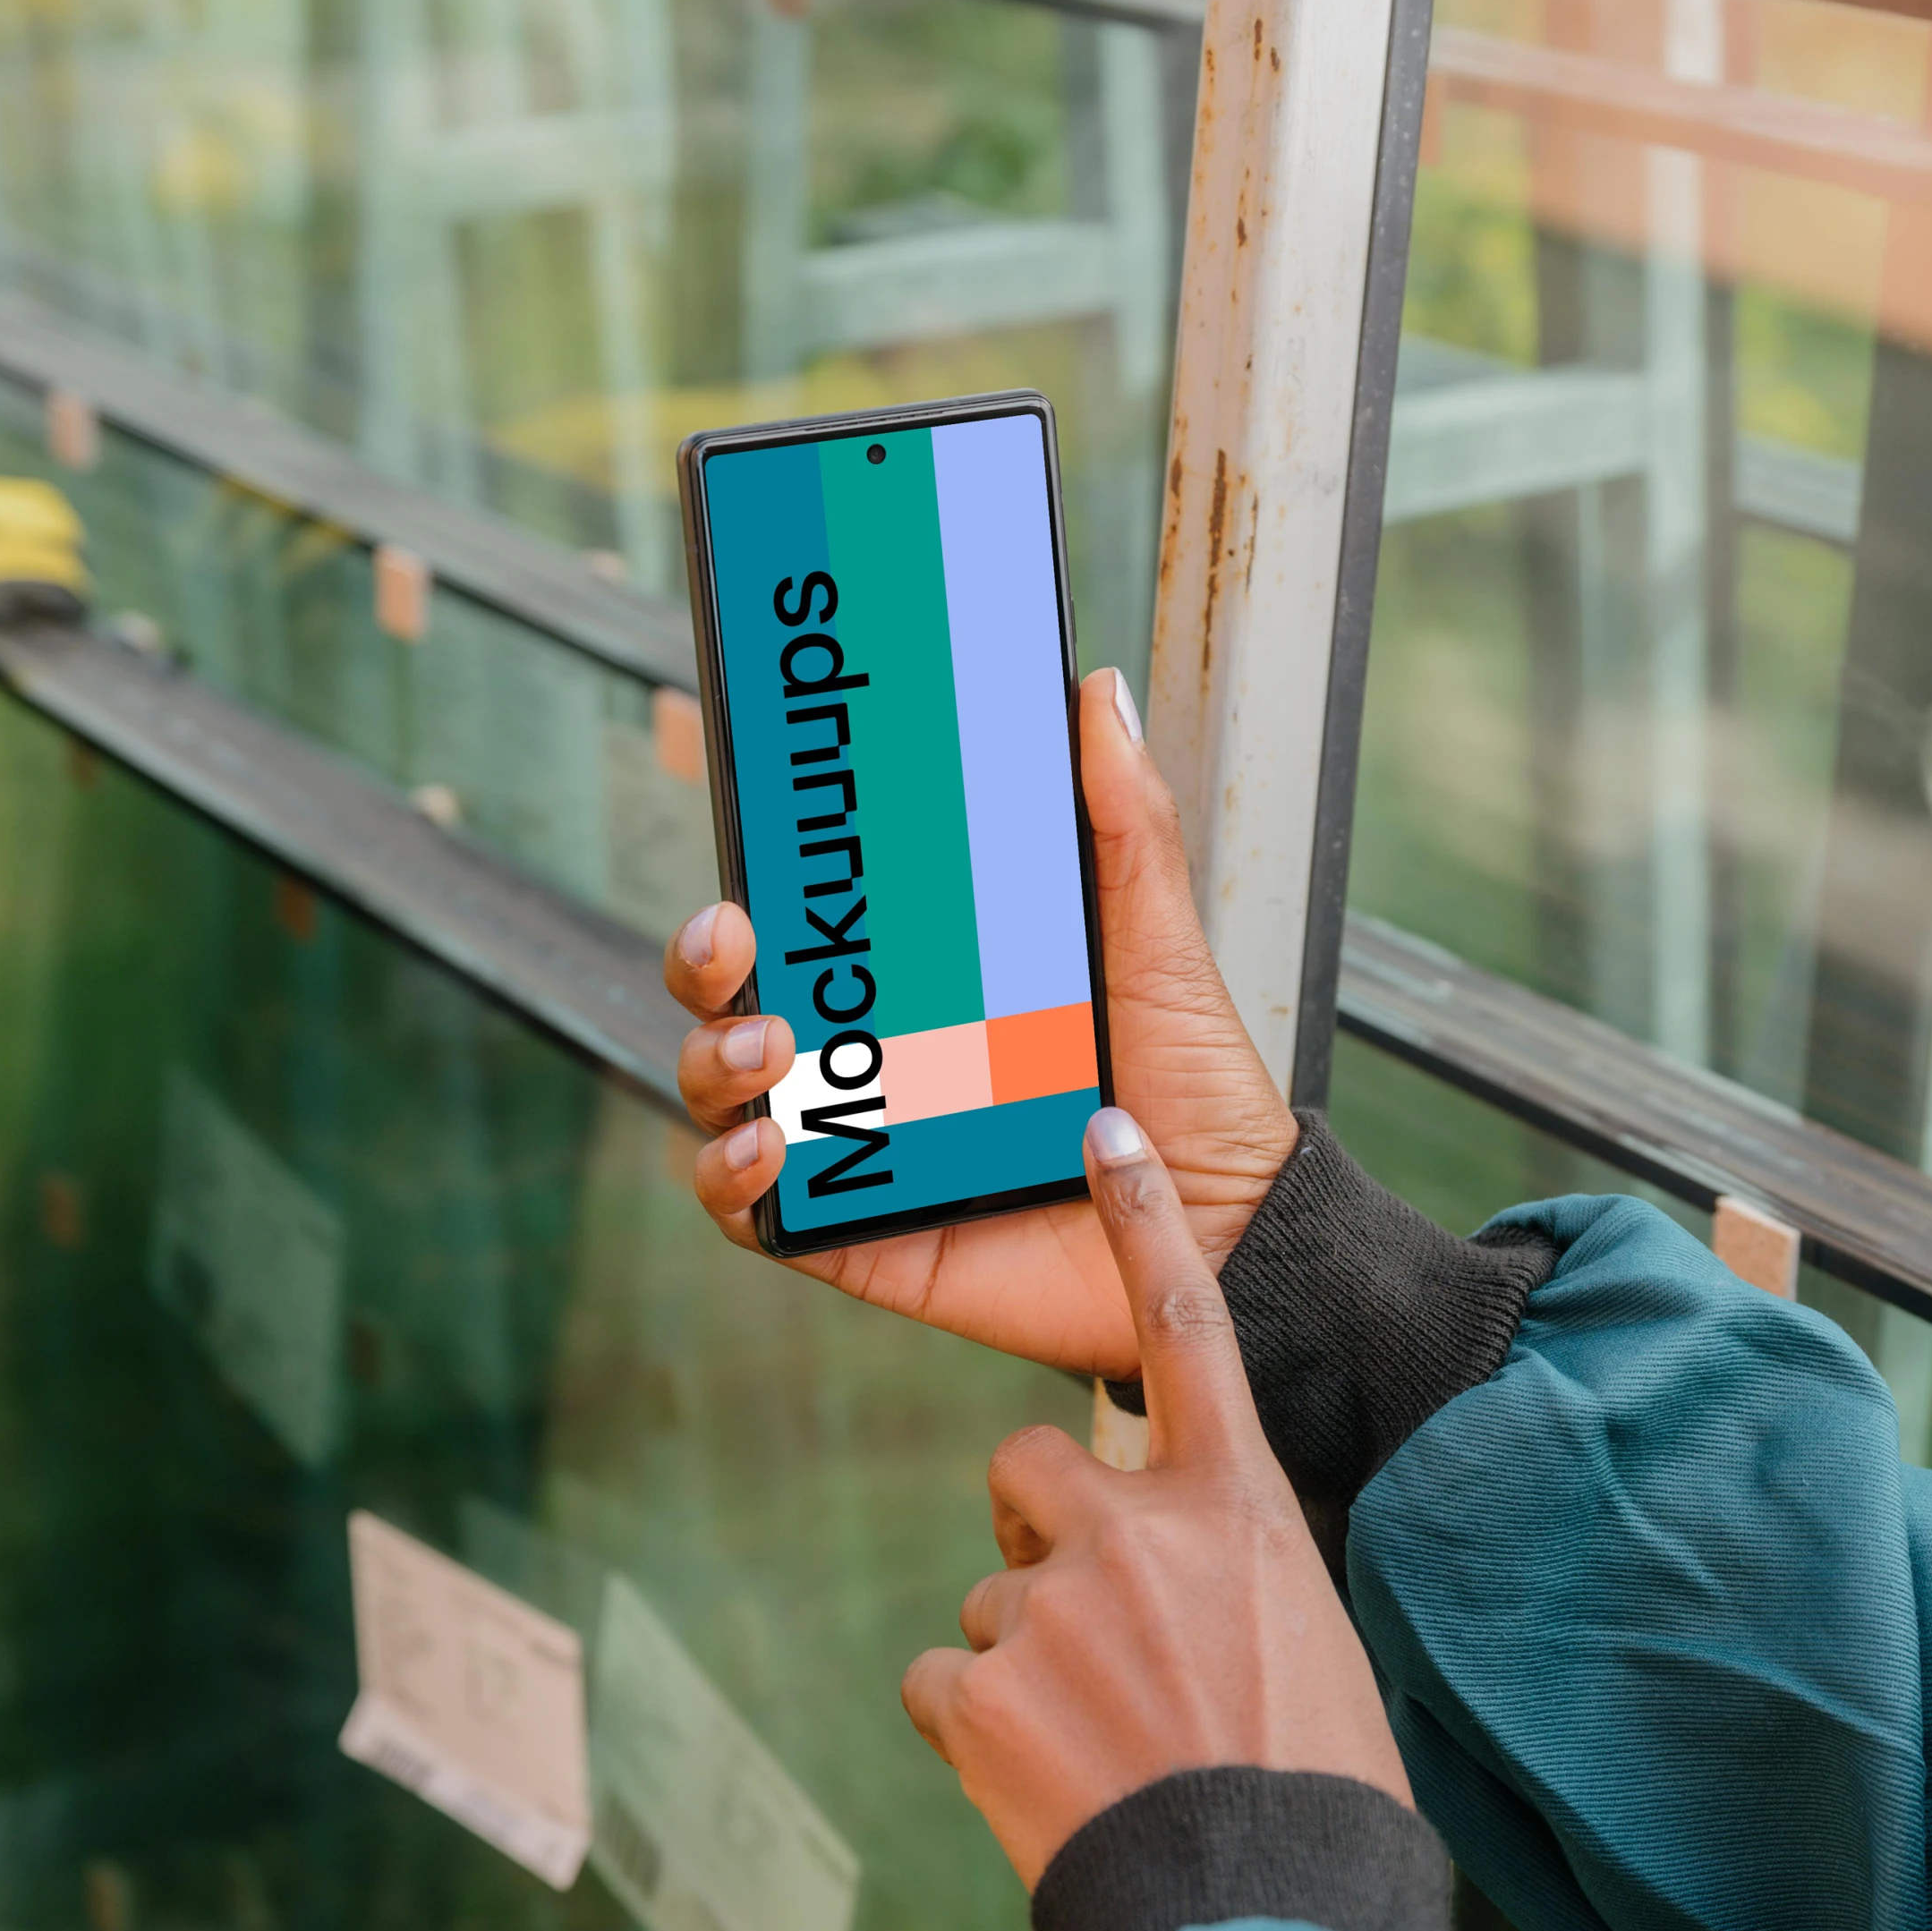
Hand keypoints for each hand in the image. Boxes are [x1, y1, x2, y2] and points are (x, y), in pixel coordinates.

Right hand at [667, 667, 1300, 1378]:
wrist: (1230, 1231)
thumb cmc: (1191, 1088)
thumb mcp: (1155, 941)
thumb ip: (1124, 822)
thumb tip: (1096, 692)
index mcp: (924, 980)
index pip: (809, 919)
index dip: (756, 878)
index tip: (747, 836)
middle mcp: (876, 1057)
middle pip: (734, 997)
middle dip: (701, 960)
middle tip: (733, 935)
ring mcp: (861, 1146)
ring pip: (723, 1098)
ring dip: (710, 1060)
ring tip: (766, 1047)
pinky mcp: (863, 1238)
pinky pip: (755, 1213)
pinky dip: (732, 1179)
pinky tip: (768, 1151)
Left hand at [899, 1108, 1407, 1887]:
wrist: (1263, 1913)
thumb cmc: (1309, 1788)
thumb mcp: (1300, 1640)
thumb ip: (1221, 1576)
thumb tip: (1168, 1589)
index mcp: (1235, 1507)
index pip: (1185, 1327)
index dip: (1141, 1221)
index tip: (1103, 1130)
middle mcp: (1136, 1531)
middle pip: (1026, 1467)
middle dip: (1034, 1531)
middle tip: (1085, 1628)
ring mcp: (1050, 1605)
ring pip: (986, 1596)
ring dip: (1021, 1658)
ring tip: (1097, 1746)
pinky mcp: (979, 1688)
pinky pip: (938, 1678)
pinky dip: (973, 1730)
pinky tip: (1038, 1781)